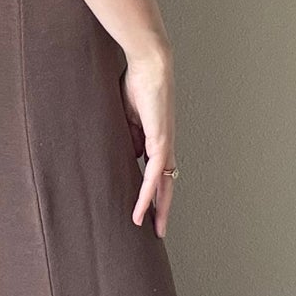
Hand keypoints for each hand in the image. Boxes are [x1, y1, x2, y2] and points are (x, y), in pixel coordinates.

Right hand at [120, 49, 177, 236]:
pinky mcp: (161, 142)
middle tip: (158, 230)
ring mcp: (165, 145)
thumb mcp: (128, 117)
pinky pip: (153, 175)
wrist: (149, 65)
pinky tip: (142, 210)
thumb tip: (130, 155)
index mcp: (158, 139)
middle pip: (167, 184)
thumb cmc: (137, 84)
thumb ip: (130, 137)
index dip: (155, 191)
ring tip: (154, 230)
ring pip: (164, 185)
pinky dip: (147, 194)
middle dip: (162, 208)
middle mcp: (165, 145)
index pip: (158, 172)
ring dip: (159, 209)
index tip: (148, 208)